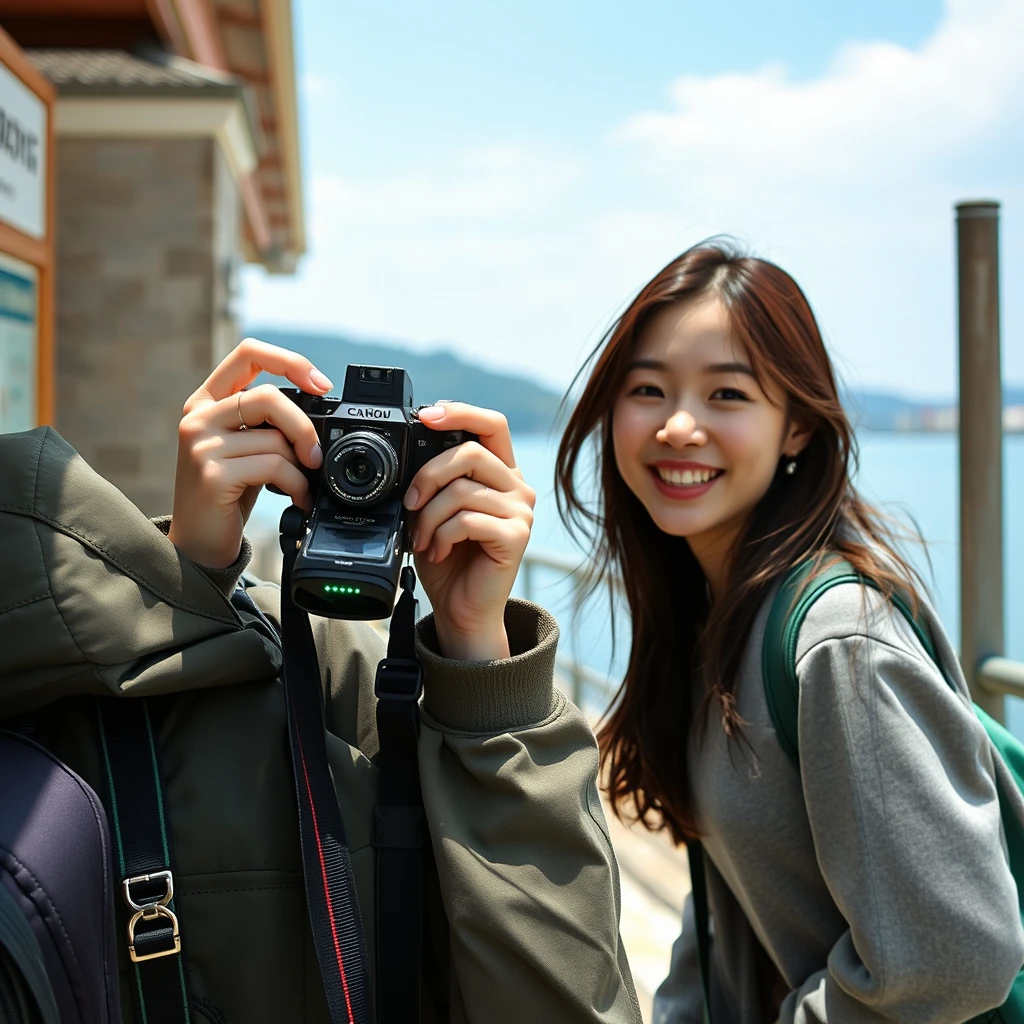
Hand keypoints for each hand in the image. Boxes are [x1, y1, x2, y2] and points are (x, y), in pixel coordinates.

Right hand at [168, 338, 329, 567]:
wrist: (198, 545)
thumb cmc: (227, 496)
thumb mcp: (244, 449)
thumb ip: (266, 424)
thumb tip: (319, 412)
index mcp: (206, 402)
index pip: (249, 353)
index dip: (290, 362)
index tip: (321, 385)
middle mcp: (198, 418)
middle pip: (268, 396)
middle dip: (304, 427)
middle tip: (317, 455)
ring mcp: (200, 445)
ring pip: (274, 438)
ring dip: (301, 467)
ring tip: (303, 486)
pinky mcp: (211, 474)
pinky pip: (273, 467)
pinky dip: (296, 485)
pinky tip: (296, 499)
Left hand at [404, 402, 535, 660]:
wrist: (462, 609)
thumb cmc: (448, 559)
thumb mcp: (435, 510)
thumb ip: (434, 480)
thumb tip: (410, 454)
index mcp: (500, 473)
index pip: (492, 425)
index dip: (460, 412)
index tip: (425, 416)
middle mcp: (517, 487)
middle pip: (471, 452)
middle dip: (428, 474)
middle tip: (409, 502)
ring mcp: (521, 511)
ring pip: (462, 490)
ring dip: (428, 516)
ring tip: (420, 538)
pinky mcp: (516, 536)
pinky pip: (467, 519)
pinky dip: (440, 535)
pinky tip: (436, 550)